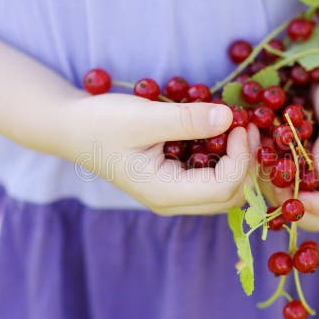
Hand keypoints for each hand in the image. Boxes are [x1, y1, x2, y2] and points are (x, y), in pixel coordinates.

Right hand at [55, 93, 250, 214]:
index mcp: (164, 192)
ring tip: (239, 126)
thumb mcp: (144, 116)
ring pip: (224, 191)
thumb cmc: (101, 123)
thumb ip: (187, 120)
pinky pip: (211, 180)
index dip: (241, 158)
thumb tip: (229, 118)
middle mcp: (172, 201)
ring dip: (239, 162)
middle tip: (247, 124)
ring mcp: (173, 195)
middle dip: (246, 163)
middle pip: (230, 196)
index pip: (223, 187)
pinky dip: (225, 159)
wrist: (71, 128)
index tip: (240, 123)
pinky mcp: (174, 183)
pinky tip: (223, 133)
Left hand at [263, 47, 318, 230]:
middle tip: (272, 179)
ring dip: (270, 183)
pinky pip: (272, 171)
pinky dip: (260, 163)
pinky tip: (252, 141)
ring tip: (258, 153)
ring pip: (287, 195)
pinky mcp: (287, 155)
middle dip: (291, 201)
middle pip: (315, 211)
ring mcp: (308, 168)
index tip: (300, 197)